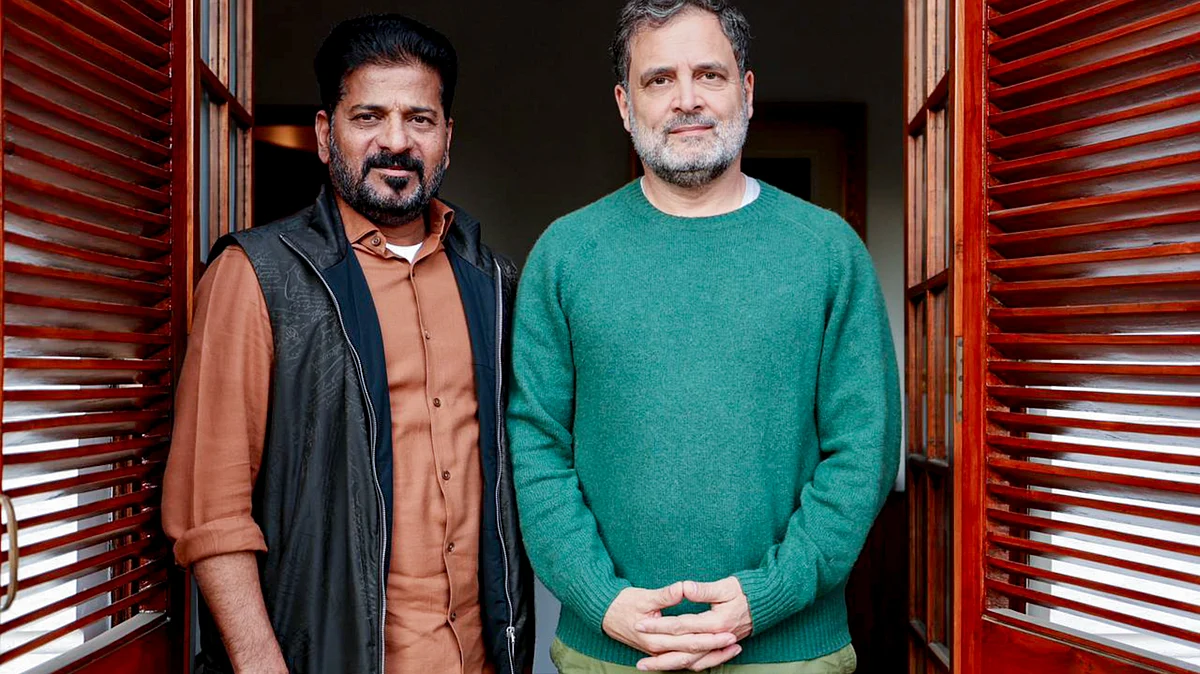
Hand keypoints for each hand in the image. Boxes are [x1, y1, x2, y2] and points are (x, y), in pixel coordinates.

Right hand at [602, 582, 737, 665]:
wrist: (605, 613)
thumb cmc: (624, 603)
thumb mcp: (645, 596)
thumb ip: (666, 595)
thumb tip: (684, 587)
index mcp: (656, 637)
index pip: (689, 639)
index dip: (710, 636)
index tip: (728, 630)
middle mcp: (658, 649)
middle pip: (692, 653)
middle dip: (715, 649)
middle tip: (736, 641)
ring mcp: (659, 653)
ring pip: (689, 661)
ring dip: (711, 657)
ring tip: (732, 650)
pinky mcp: (659, 651)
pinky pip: (682, 660)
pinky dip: (699, 659)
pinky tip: (714, 654)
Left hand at [633, 578, 752, 670]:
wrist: (767, 603)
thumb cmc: (746, 592)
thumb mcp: (726, 586)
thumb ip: (704, 590)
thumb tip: (685, 588)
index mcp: (716, 622)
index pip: (681, 625)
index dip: (659, 625)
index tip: (640, 624)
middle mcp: (717, 638)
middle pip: (683, 651)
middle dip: (659, 655)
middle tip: (638, 659)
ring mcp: (720, 645)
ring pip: (691, 661)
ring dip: (669, 665)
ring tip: (648, 666)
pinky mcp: (720, 648)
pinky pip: (701, 662)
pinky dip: (684, 665)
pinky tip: (670, 665)